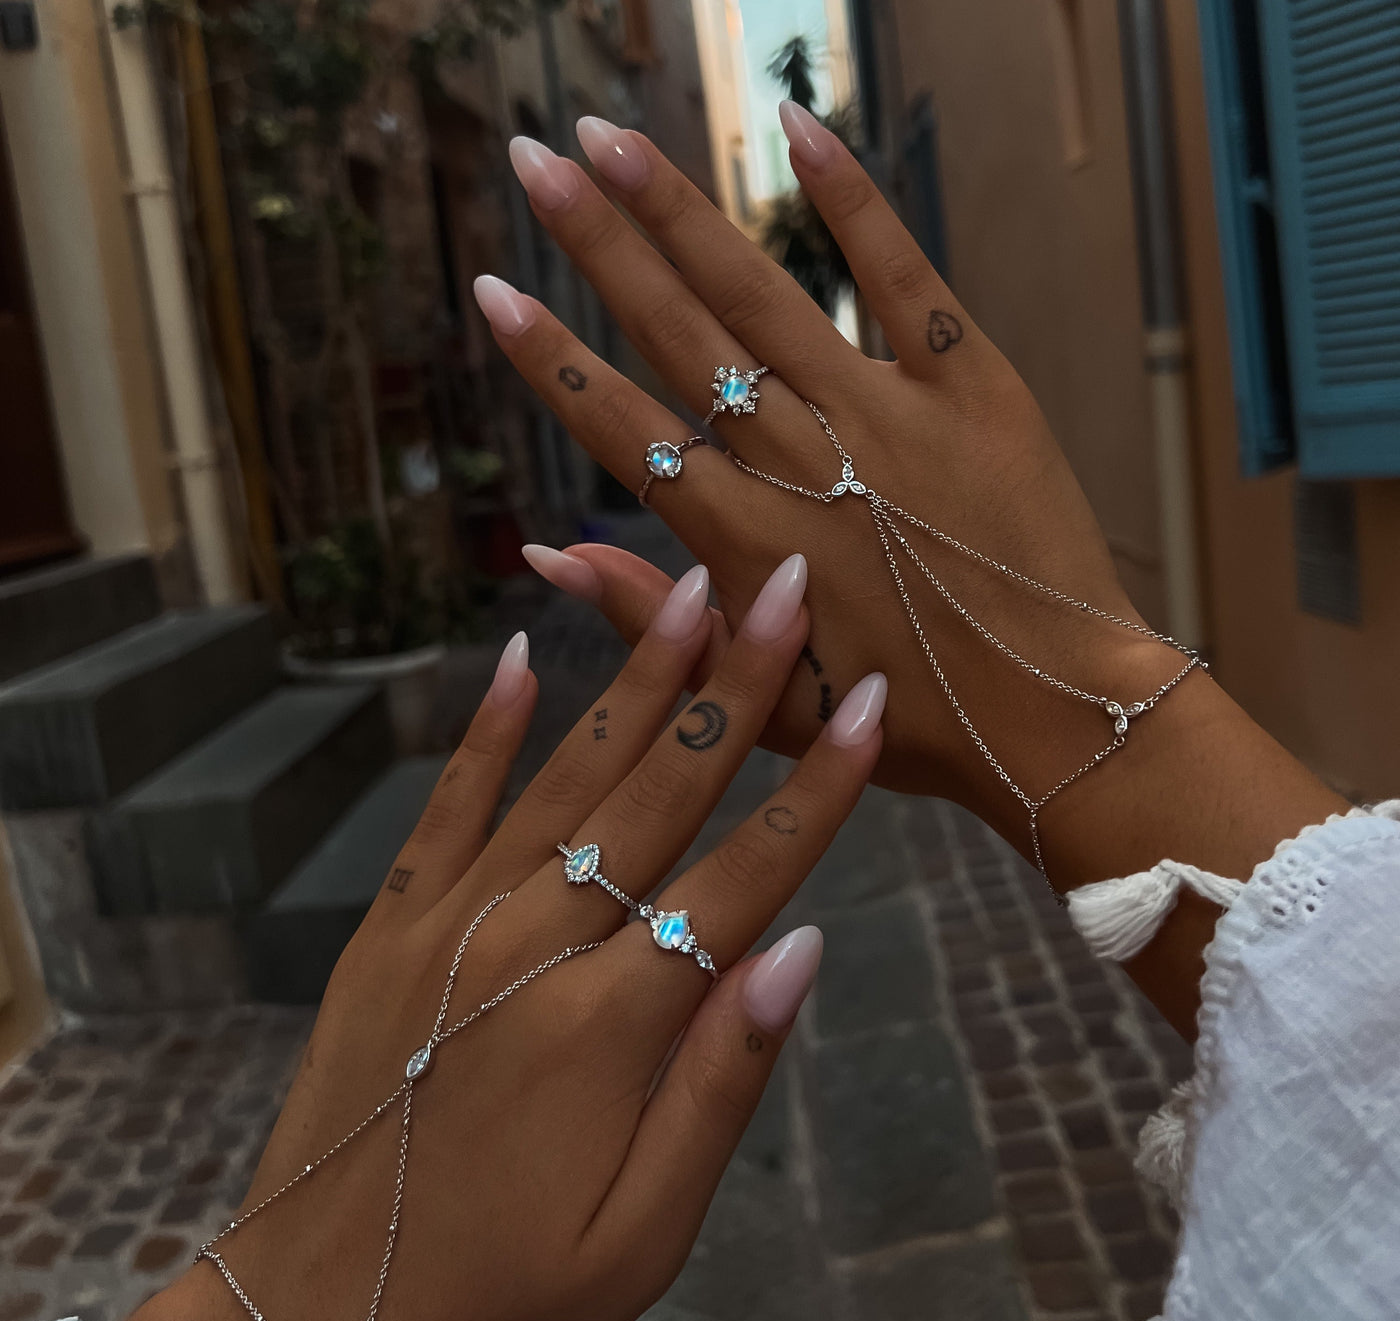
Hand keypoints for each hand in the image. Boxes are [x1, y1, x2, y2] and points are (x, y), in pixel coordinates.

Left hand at [64, 558, 885, 1320]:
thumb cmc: (498, 1301)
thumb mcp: (642, 1234)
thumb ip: (723, 1082)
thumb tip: (803, 948)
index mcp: (615, 1022)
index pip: (747, 875)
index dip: (819, 785)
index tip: (871, 701)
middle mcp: (535, 944)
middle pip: (661, 791)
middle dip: (735, 682)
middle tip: (783, 586)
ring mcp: (451, 923)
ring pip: (565, 774)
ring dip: (635, 678)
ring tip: (683, 590)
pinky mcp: (389, 928)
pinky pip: (446, 806)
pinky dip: (486, 729)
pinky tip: (518, 656)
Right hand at [474, 106, 1344, 1042]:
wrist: (1060, 717)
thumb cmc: (905, 726)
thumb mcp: (762, 705)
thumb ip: (654, 621)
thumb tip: (546, 554)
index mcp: (747, 542)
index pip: (624, 433)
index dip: (552, 361)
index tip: (493, 291)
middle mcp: (802, 461)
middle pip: (677, 335)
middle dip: (597, 242)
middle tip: (534, 159)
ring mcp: (886, 413)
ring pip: (761, 292)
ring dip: (681, 208)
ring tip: (612, 135)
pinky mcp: (970, 384)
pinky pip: (902, 276)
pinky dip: (851, 201)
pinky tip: (795, 125)